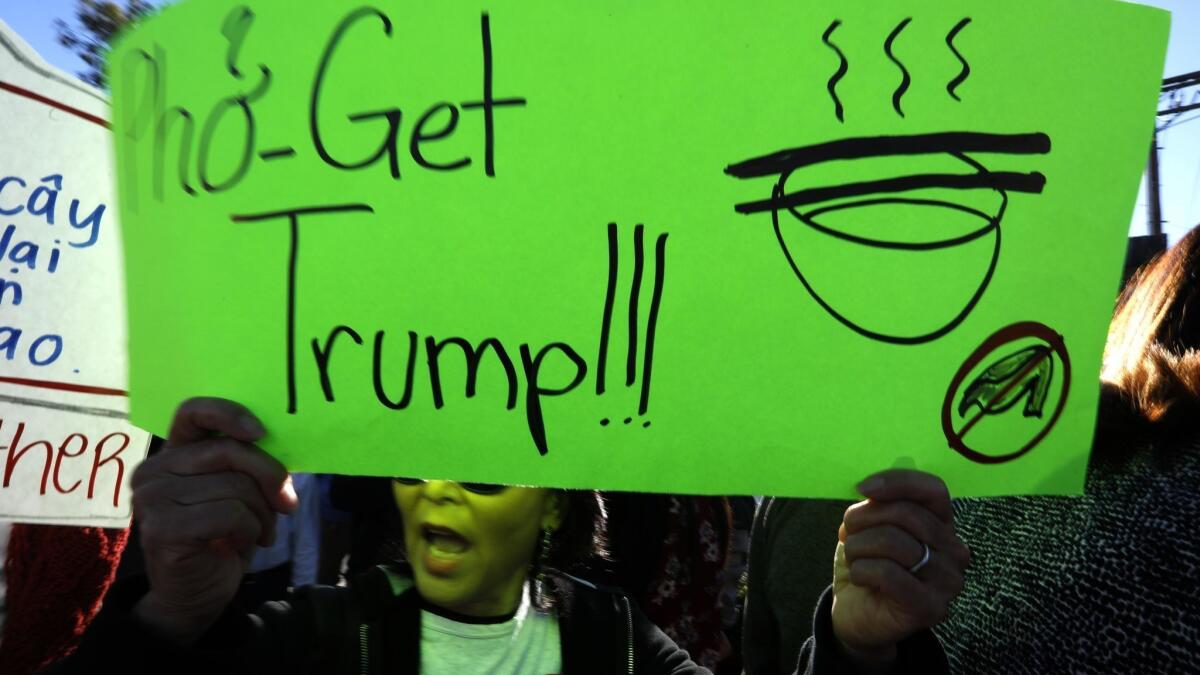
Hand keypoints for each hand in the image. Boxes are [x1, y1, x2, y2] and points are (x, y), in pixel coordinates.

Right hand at [131, 397, 296, 642]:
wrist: (196, 594)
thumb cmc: (222, 537)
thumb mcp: (238, 492)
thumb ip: (248, 465)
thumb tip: (283, 455)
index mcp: (172, 453)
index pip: (193, 411)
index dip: (229, 414)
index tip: (261, 433)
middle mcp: (153, 471)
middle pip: (229, 451)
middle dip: (270, 477)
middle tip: (286, 504)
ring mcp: (152, 499)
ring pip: (236, 486)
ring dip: (263, 513)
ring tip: (259, 532)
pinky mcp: (162, 529)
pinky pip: (231, 515)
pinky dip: (250, 531)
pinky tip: (240, 545)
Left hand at [830, 469, 969, 665]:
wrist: (856, 616)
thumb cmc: (866, 565)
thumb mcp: (868, 526)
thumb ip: (878, 504)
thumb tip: (870, 488)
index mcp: (944, 525)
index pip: (933, 490)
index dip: (897, 482)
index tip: (862, 488)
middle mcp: (955, 551)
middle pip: (906, 513)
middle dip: (864, 519)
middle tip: (847, 535)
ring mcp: (948, 582)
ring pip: (893, 541)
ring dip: (858, 547)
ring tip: (854, 559)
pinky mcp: (931, 608)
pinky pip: (888, 573)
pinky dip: (861, 570)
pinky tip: (859, 578)